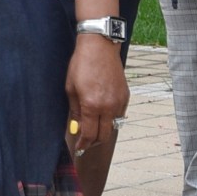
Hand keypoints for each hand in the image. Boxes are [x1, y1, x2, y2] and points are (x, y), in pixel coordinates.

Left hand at [65, 32, 127, 156]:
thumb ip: (75, 111)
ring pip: (113, 127)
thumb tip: (76, 127)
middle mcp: (108, 106)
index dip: (83, 144)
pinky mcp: (125, 96)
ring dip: (103, 132)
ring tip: (93, 130)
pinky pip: (119, 115)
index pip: (89, 134)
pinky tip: (102, 116)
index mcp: (92, 105)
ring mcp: (119, 102)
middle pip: (104, 136)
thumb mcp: (71, 88)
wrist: (100, 47)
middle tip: (85, 144)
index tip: (78, 149)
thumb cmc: (81, 64)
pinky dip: (111, 120)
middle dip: (94, 143)